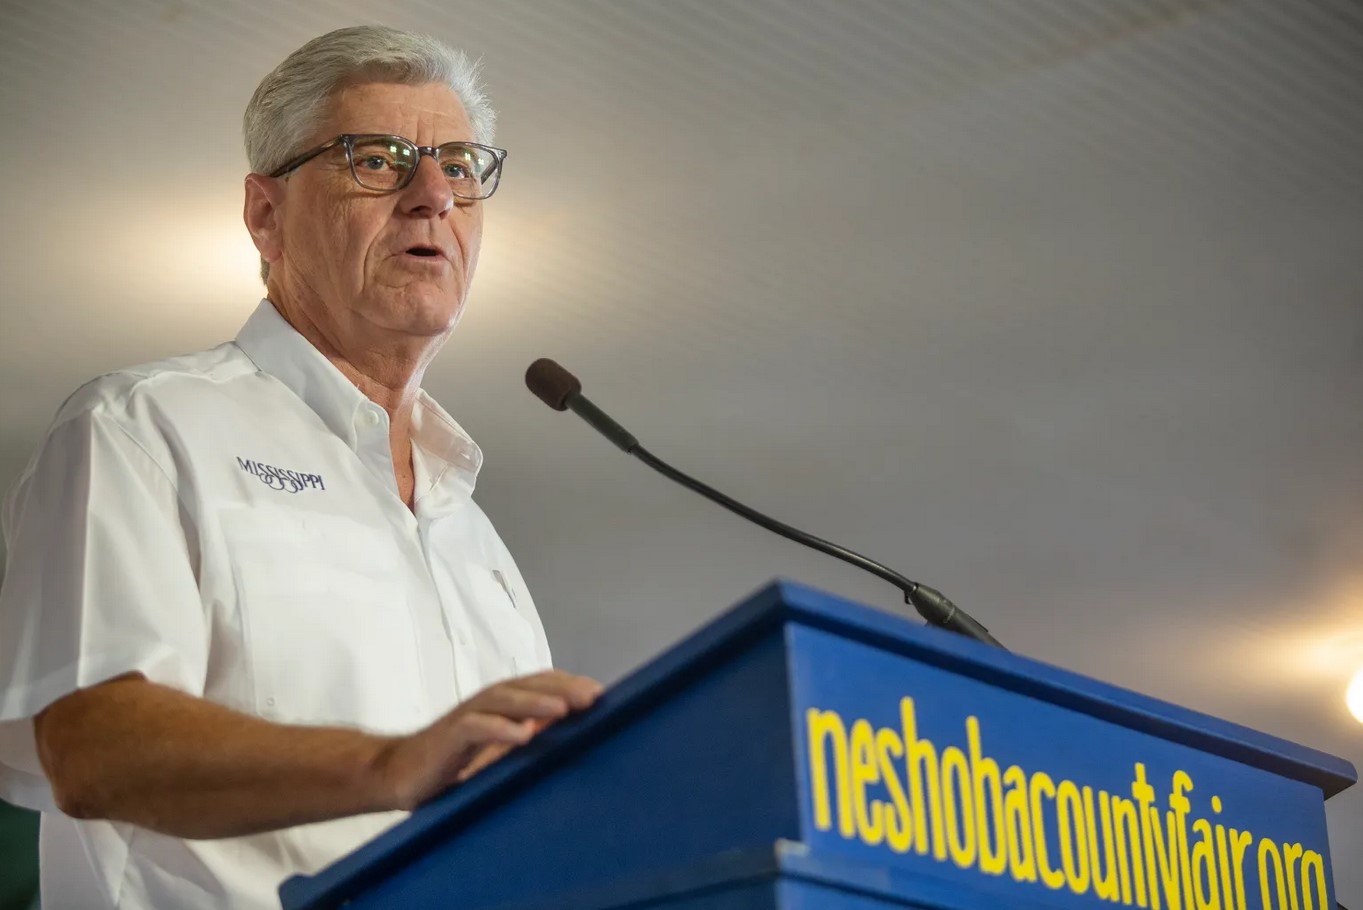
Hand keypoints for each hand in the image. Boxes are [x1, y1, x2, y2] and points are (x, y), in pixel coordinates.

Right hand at [373, 670, 602, 810]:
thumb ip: (525, 738)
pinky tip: (523, 736)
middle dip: (562, 689)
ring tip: (564, 709)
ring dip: (535, 703)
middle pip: (528, 686)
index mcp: (500, 704)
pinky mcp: (448, 737)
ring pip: (504, 700)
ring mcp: (466, 717)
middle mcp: (486, 703)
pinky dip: (499, 729)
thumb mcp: (495, 751)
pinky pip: (475, 727)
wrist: (396, 772)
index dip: (568, 684)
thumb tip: (570, 739)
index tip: (601, 694)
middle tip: (594, 697)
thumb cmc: (452, 761)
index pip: (539, 683)